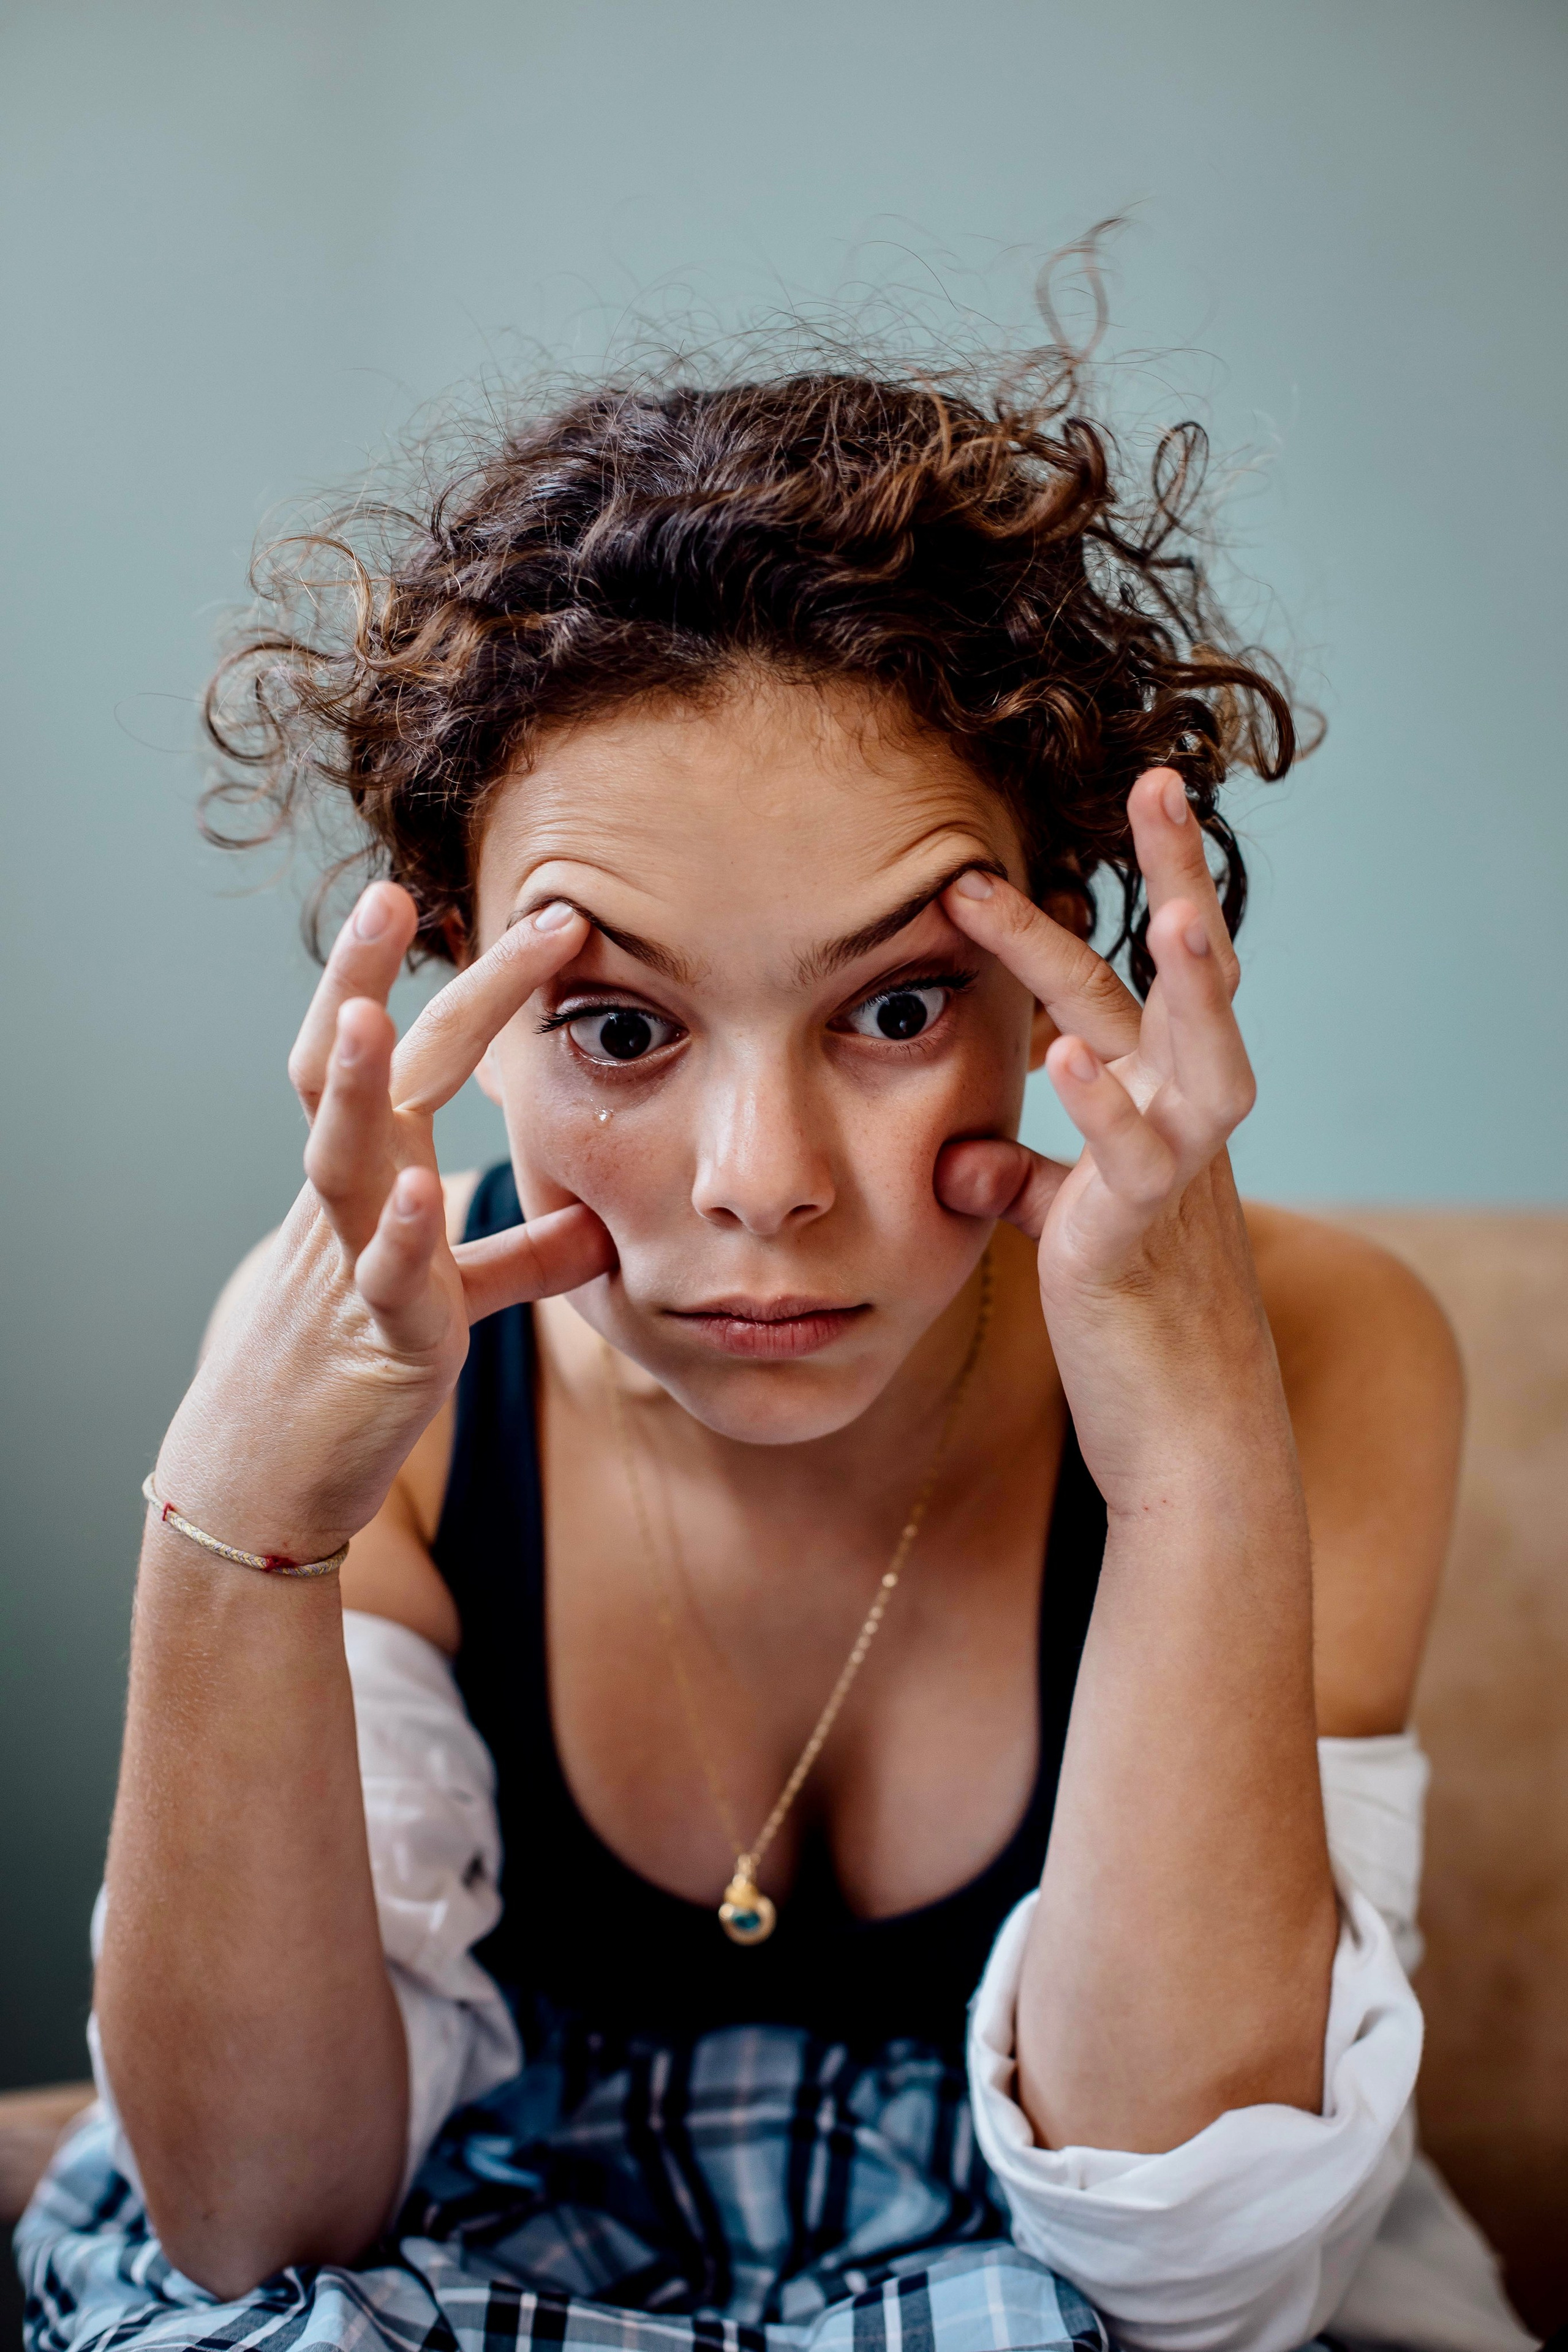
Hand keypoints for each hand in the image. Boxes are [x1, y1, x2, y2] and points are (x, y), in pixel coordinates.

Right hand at [154, 883, 615, 1560]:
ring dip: (351, 1087)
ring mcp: (349, 1265)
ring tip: (364, 1015)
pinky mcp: (374, 1341)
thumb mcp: (447, 1298)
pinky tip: (424, 1190)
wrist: (274, 1477)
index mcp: (373, 1178)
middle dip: (365, 982)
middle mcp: (349, 1203)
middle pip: (348, 1072)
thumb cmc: (354, 1372)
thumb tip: (600, 1229)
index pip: (405, 1056)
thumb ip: (516, 1258)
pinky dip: (403, 1235)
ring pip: (338, 1159)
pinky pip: (386, 1280)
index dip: (455, 984)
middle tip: (393, 895)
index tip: (530, 914)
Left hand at [936, 770, 1268, 1491]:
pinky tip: (1065, 1058)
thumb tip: (970, 1157)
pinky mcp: (1144, 1240)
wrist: (1179, 1436)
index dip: (1089, 910)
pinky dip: (1104, 1109)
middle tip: (1161, 781)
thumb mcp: (1063, 1232)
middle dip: (1178, 881)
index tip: (1042, 836)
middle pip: (1188, 983)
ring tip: (1174, 908)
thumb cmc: (1126, 1328)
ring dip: (1187, 981)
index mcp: (1153, 1107)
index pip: (1126, 984)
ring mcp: (1176, 1178)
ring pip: (1199, 1057)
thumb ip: (1025, 1178)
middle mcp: (1179, 1124)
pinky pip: (1137, 1163)